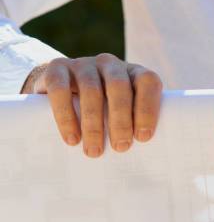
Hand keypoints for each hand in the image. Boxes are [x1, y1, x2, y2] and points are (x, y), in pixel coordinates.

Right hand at [21, 53, 162, 157]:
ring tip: (94, 151)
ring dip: (93, 124)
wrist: (60, 86)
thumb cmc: (103, 108)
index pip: (148, 82)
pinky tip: (72, 138)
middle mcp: (110, 64)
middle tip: (120, 147)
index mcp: (133, 73)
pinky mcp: (57, 68)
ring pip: (91, 90)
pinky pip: (60, 89)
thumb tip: (144, 157)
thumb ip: (134, 124)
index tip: (143, 137)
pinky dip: (66, 116)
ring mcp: (83, 64)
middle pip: (119, 87)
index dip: (148, 108)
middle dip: (121, 120)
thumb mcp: (122, 111)